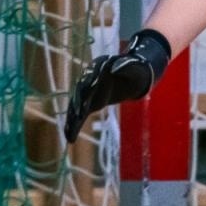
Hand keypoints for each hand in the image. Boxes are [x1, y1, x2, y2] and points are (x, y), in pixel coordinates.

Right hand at [63, 29, 172, 143]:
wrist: (135, 76)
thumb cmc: (136, 70)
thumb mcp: (134, 68)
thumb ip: (125, 66)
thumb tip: (114, 68)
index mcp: (98, 66)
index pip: (88, 79)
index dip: (86, 90)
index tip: (85, 101)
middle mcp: (89, 77)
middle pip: (80, 93)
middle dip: (78, 105)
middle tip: (77, 117)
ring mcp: (88, 91)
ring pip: (77, 106)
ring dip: (72, 119)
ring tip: (69, 134)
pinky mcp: (90, 102)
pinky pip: (81, 114)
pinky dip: (76, 125)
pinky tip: (71, 138)